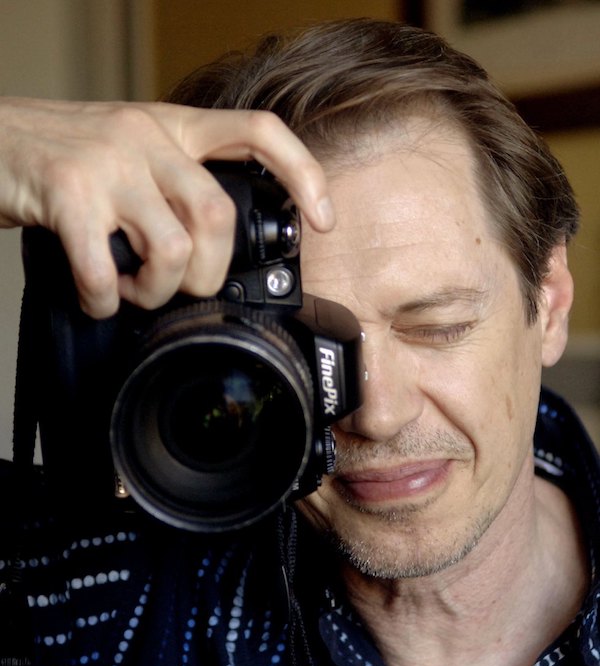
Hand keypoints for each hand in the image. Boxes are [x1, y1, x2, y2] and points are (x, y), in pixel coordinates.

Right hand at [0, 97, 334, 316]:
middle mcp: (147, 139)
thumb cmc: (64, 156)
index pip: (258, 132)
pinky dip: (104, 301)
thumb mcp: (132, 153)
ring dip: (157, 292)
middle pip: (218, 216)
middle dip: (208, 274)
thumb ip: (174, 185)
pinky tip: (97, 297)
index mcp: (172, 129)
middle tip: (183, 287)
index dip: (301, 175)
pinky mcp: (67, 193)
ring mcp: (108, 165)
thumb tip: (211, 250)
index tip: (322, 220)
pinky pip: (105, 270)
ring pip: (173, 249)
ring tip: (132, 290)